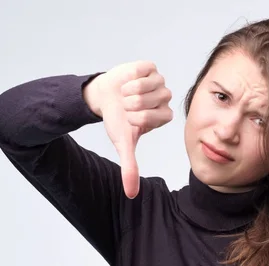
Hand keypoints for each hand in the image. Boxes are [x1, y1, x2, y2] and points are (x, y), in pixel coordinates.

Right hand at [85, 61, 172, 198]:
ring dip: (130, 90)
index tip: (130, 118)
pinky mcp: (150, 67)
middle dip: (133, 103)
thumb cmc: (117, 120)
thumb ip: (130, 167)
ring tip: (125, 94)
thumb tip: (131, 194)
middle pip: (153, 100)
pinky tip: (127, 82)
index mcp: (163, 116)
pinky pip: (143, 70)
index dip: (138, 117)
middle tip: (126, 105)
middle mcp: (165, 99)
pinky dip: (130, 77)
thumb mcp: (123, 144)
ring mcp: (159, 82)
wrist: (104, 98)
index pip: (156, 116)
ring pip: (149, 84)